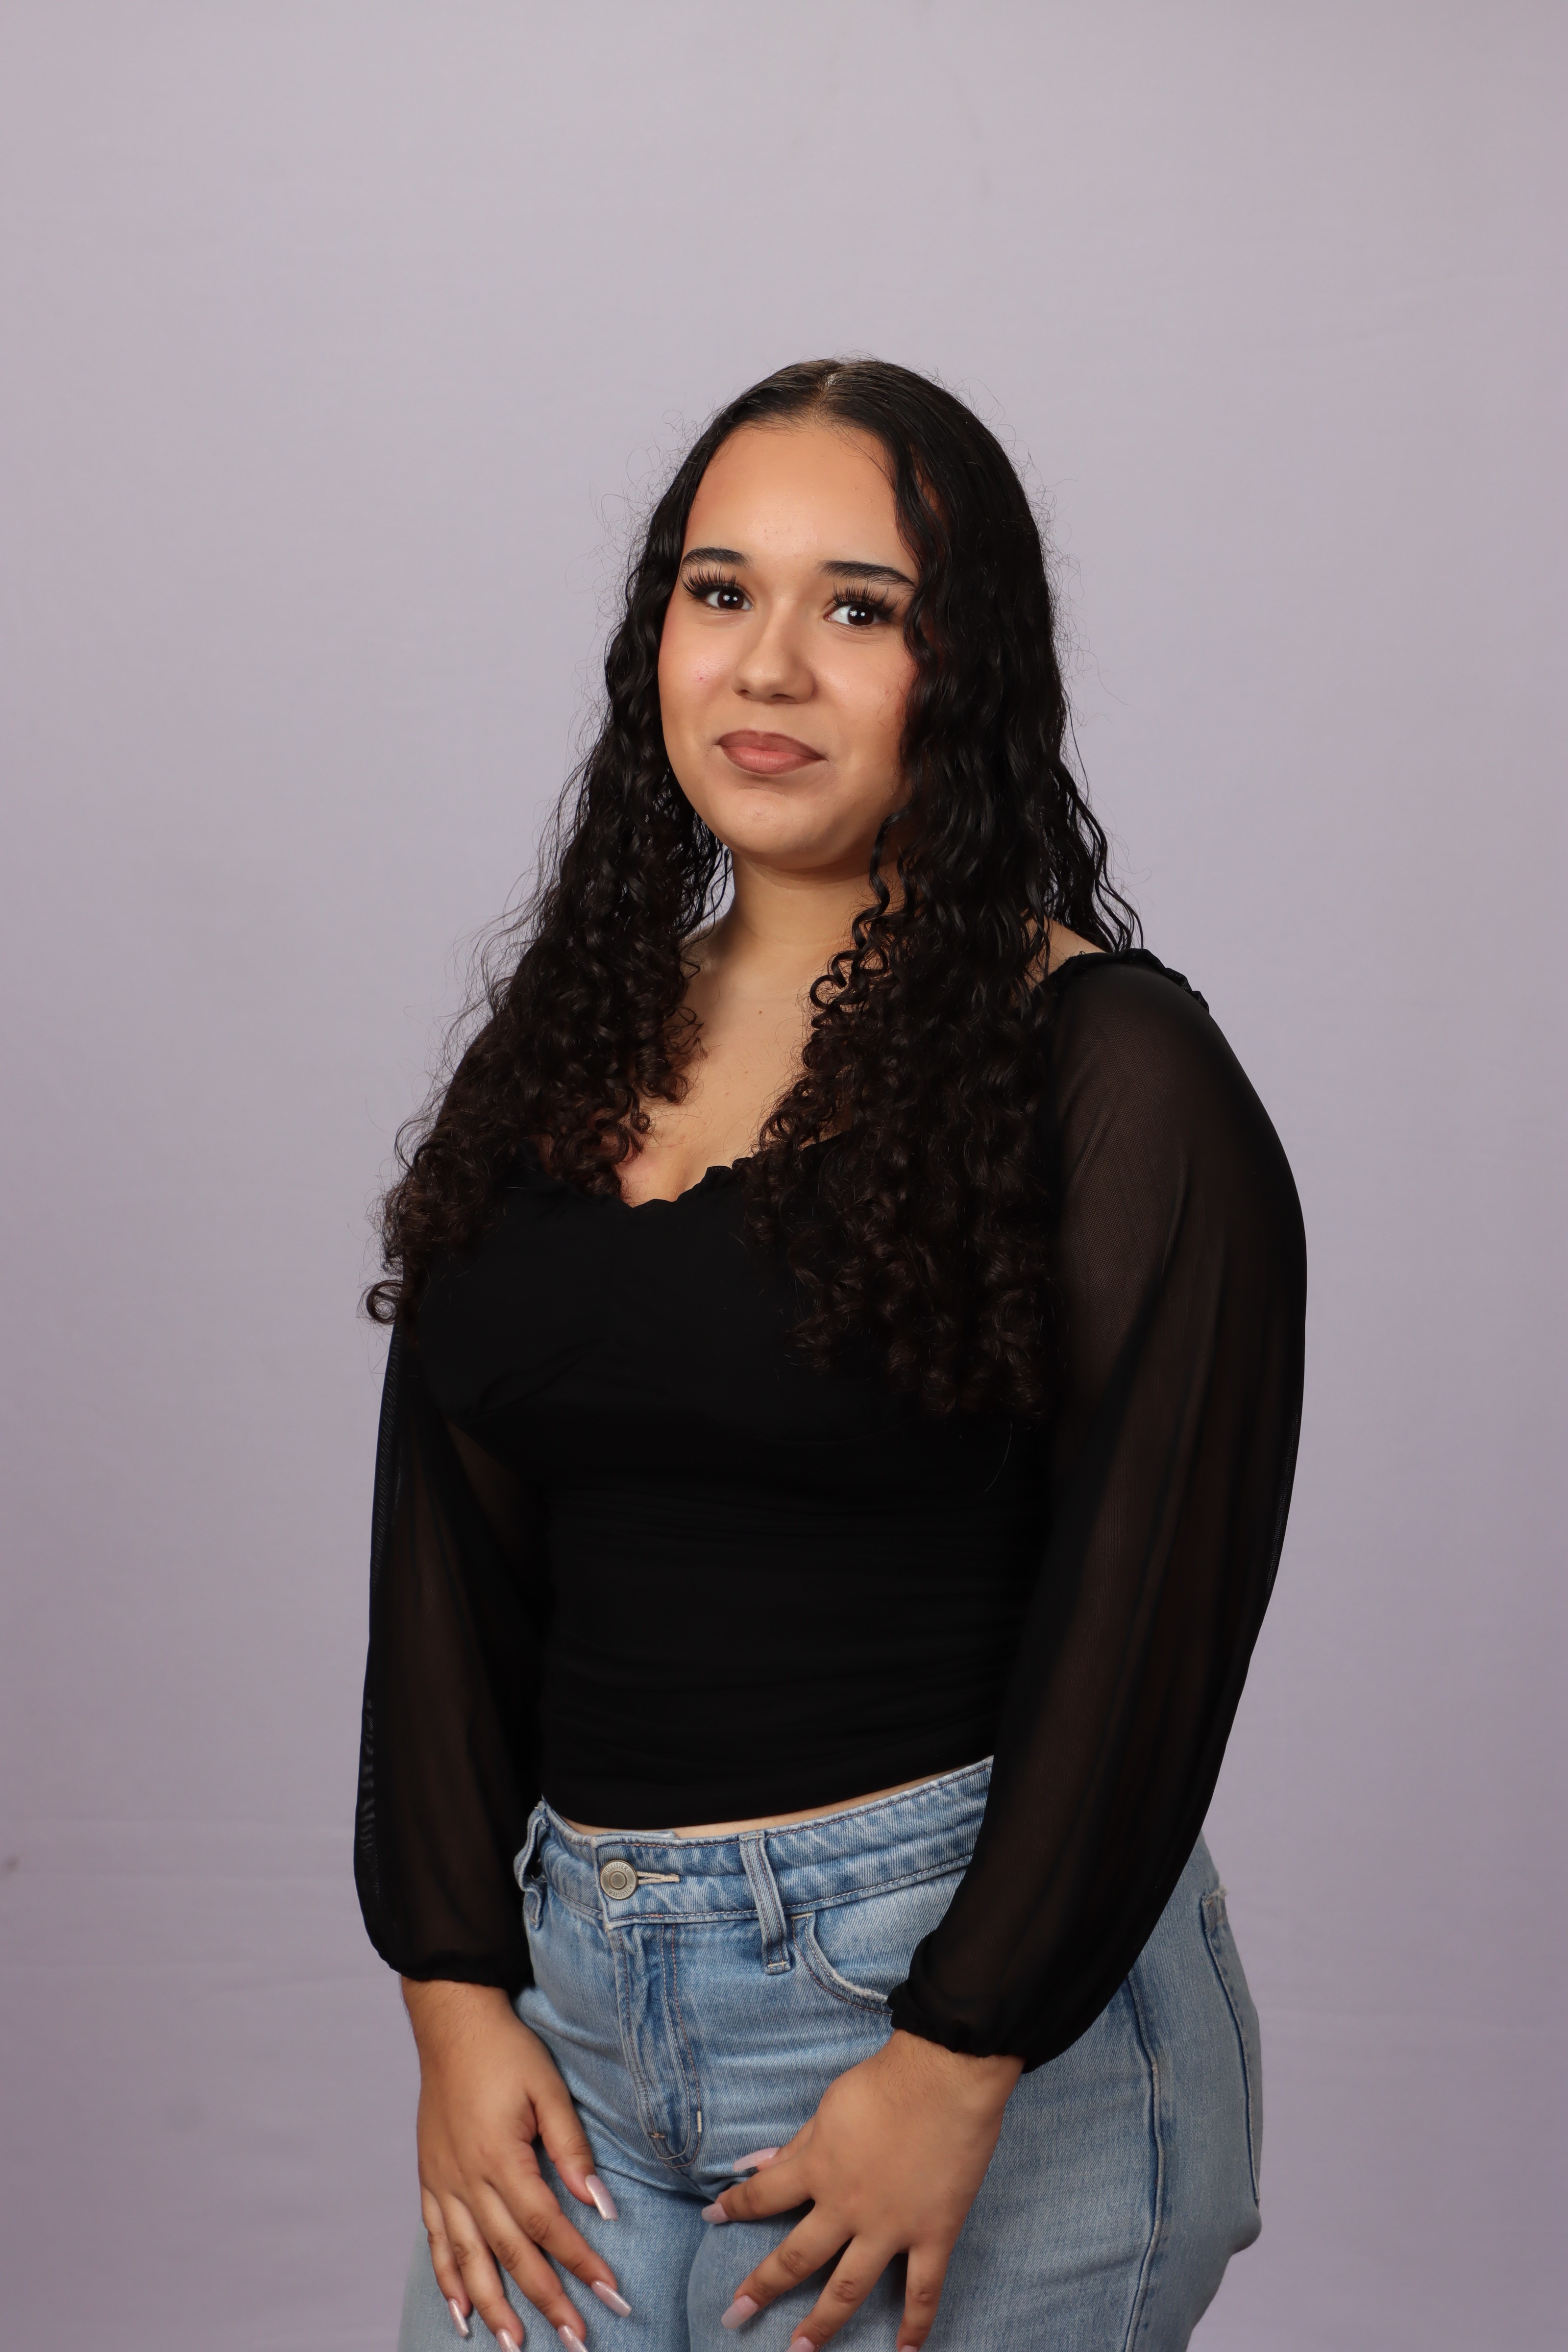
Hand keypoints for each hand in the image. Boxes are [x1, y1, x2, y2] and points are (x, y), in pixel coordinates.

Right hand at [403, 1979, 629, 2347]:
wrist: (452, 2022)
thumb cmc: (506, 2050)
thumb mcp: (549, 2088)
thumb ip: (572, 2147)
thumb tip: (600, 2204)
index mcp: (500, 2156)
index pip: (547, 2224)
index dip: (579, 2262)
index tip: (610, 2294)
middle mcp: (467, 2179)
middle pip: (510, 2253)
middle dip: (546, 2300)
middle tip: (576, 2339)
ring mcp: (443, 2183)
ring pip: (468, 2260)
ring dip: (494, 2306)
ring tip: (516, 2345)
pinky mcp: (430, 2180)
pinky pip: (436, 2241)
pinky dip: (448, 2280)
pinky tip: (462, 2313)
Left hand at [702, 2028, 1021, 2348]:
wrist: (944, 2076)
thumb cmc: (885, 2082)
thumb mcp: (828, 2106)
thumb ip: (797, 2144)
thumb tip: (757, 2164)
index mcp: (818, 2169)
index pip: (763, 2195)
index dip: (736, 2205)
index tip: (712, 2217)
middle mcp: (846, 2207)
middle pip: (796, 2258)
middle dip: (761, 2288)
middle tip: (733, 2316)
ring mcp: (890, 2227)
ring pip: (849, 2287)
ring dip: (822, 2324)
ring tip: (799, 2351)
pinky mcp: (932, 2234)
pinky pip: (922, 2290)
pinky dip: (914, 2325)